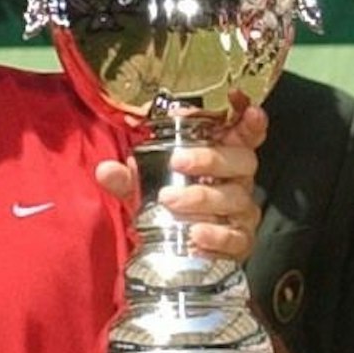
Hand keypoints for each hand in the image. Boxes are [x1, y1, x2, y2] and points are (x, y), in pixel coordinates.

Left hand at [95, 99, 265, 263]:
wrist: (175, 253)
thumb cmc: (168, 209)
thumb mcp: (143, 189)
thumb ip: (127, 178)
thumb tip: (105, 170)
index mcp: (222, 158)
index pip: (245, 133)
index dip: (248, 117)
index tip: (238, 99)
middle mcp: (238, 181)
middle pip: (241, 161)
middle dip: (210, 158)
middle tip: (177, 161)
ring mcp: (242, 212)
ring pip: (234, 198)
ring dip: (202, 197)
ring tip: (170, 199)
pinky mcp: (240, 242)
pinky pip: (234, 237)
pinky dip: (215, 235)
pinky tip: (196, 234)